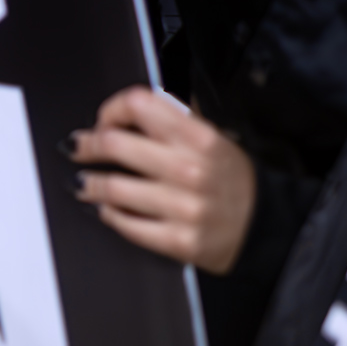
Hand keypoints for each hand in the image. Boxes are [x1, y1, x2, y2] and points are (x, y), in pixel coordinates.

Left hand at [70, 87, 256, 272]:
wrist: (267, 228)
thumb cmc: (234, 181)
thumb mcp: (213, 139)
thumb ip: (174, 121)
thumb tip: (128, 110)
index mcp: (200, 138)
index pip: (139, 104)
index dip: (112, 109)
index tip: (103, 120)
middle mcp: (191, 170)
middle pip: (115, 143)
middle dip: (87, 144)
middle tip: (78, 147)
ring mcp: (184, 207)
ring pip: (112, 187)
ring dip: (88, 183)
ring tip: (83, 182)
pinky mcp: (180, 240)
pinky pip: (127, 225)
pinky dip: (109, 215)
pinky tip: (107, 209)